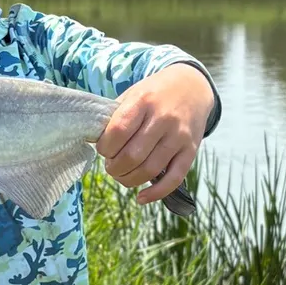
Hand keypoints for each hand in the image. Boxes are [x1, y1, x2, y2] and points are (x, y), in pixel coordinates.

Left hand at [96, 64, 214, 204]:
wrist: (192, 87)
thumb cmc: (154, 94)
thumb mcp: (133, 94)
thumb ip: (115, 116)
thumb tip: (94, 142)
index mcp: (143, 101)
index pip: (118, 131)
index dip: (105, 147)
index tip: (103, 149)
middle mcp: (163, 118)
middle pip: (132, 155)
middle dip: (114, 168)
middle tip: (111, 166)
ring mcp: (179, 136)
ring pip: (150, 170)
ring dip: (129, 180)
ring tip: (121, 175)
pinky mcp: (191, 150)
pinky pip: (174, 179)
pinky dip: (156, 193)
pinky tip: (141, 197)